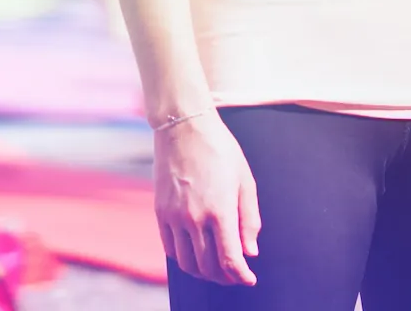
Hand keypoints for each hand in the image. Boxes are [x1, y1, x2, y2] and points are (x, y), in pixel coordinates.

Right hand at [154, 114, 259, 286]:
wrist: (184, 130)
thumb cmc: (221, 151)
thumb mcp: (245, 180)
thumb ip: (249, 218)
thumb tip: (251, 251)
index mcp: (220, 210)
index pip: (230, 258)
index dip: (240, 275)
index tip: (249, 280)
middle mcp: (194, 219)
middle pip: (208, 266)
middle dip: (224, 277)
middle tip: (236, 276)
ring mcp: (174, 218)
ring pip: (187, 263)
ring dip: (203, 272)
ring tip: (217, 270)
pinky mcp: (160, 214)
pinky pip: (170, 249)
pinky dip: (184, 260)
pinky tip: (196, 256)